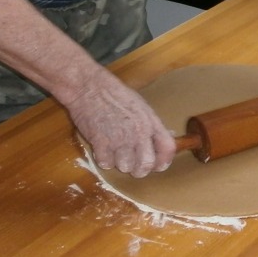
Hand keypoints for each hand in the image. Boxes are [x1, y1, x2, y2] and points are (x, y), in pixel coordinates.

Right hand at [62, 66, 176, 176]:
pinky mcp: (100, 142)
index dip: (163, 161)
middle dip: (139, 169)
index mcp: (151, 122)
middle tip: (132, 163)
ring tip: (114, 151)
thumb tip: (168, 136)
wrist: (89, 87)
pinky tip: (102, 148)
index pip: (168, 149)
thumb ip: (153, 125)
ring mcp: (119, 139)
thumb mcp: (141, 106)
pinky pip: (106, 164)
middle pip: (146, 165)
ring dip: (119, 163)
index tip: (156, 165)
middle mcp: (138, 133)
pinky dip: (103, 160)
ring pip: (125, 167)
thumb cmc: (116, 95)